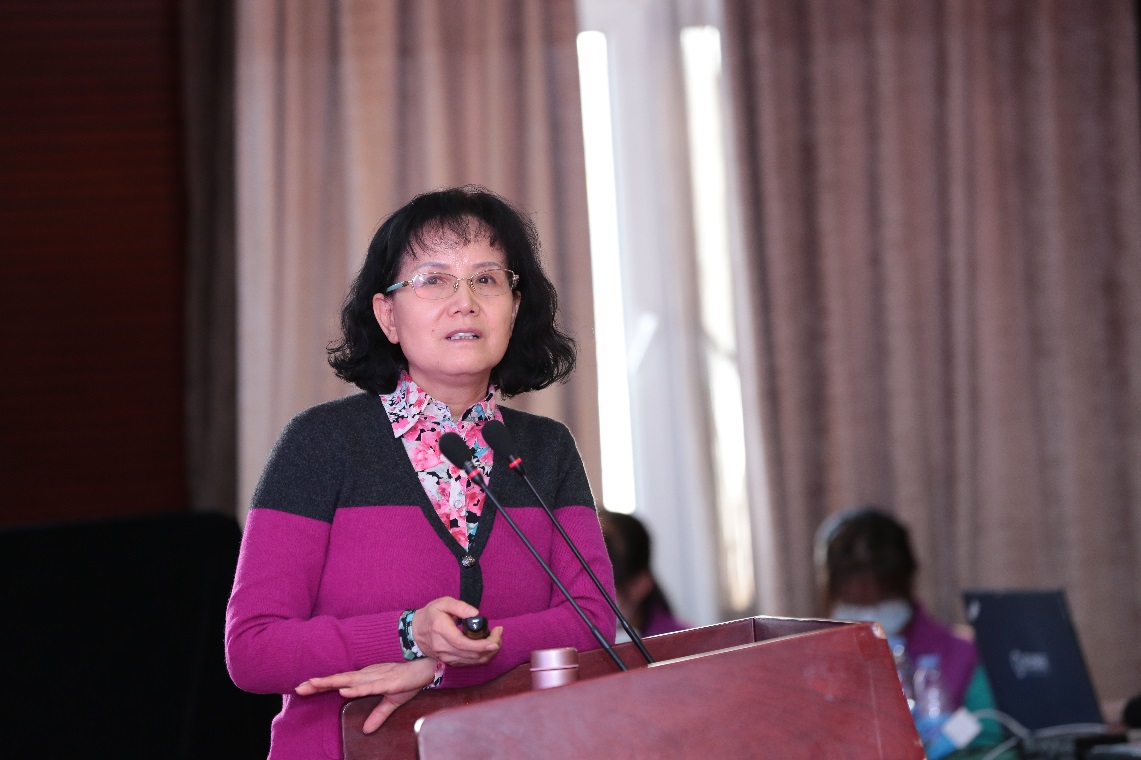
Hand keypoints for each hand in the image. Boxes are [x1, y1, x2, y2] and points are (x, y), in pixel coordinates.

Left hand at [295, 658, 435, 732]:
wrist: (429, 666)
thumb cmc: (410, 679)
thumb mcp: (392, 701)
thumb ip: (378, 715)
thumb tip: (366, 730)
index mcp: (367, 678)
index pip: (340, 682)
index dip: (322, 685)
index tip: (303, 687)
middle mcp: (368, 675)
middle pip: (339, 680)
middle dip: (319, 683)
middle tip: (298, 688)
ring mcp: (377, 677)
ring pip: (350, 681)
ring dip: (332, 683)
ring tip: (314, 685)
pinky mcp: (388, 682)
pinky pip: (369, 686)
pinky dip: (356, 689)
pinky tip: (344, 691)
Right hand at [412, 596, 502, 665]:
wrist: (415, 631)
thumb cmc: (431, 615)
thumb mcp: (443, 603)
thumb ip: (460, 606)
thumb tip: (476, 614)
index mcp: (441, 631)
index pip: (463, 643)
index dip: (482, 644)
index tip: (495, 638)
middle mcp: (443, 648)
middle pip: (472, 654)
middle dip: (491, 646)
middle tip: (499, 633)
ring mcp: (446, 657)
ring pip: (473, 661)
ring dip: (489, 652)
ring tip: (496, 638)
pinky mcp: (449, 662)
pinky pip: (469, 663)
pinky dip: (482, 656)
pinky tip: (487, 646)